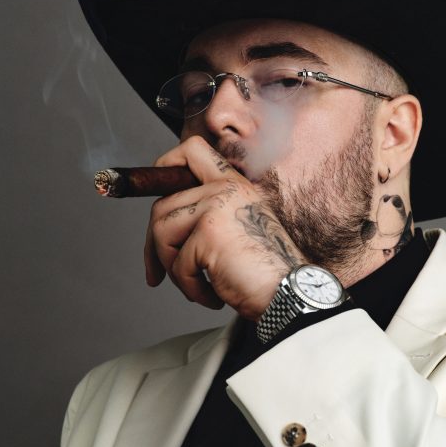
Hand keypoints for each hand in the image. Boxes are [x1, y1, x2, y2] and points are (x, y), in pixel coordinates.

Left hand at [144, 136, 306, 319]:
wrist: (291, 293)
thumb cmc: (267, 273)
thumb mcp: (236, 232)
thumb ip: (208, 216)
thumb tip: (161, 224)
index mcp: (236, 185)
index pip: (192, 151)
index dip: (166, 167)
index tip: (156, 193)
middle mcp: (227, 188)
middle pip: (163, 204)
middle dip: (154, 245)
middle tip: (158, 273)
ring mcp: (217, 206)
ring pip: (161, 232)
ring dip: (173, 269)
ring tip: (196, 287)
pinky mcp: (209, 232)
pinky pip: (177, 263)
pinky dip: (190, 288)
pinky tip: (213, 296)